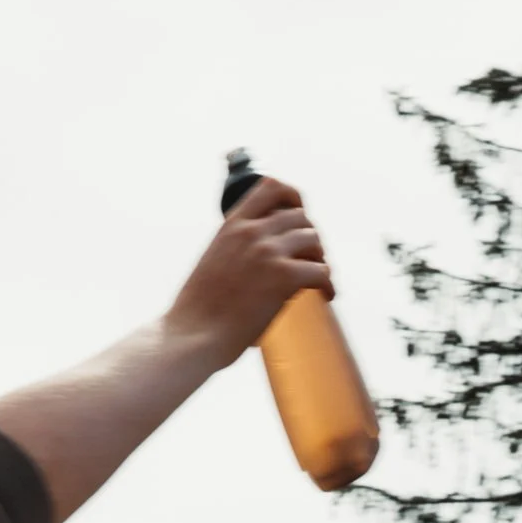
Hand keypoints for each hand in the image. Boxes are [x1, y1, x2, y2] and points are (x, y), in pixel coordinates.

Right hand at [165, 178, 333, 368]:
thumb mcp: (215, 260)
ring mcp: (267, 252)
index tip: (298, 217)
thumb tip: (265, 260)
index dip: (294, 199)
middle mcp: (251, 231)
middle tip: (311, 260)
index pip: (271, 187)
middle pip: (300, 217)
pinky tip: (326, 297)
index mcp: (232, 224)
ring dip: (320, 259)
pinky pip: (321, 271)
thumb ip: (238, 249)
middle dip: (310, 238)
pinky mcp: (283, 277)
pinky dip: (328, 285)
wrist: (193, 334)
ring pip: (313, 239)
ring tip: (319, 279)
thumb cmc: (200, 310)